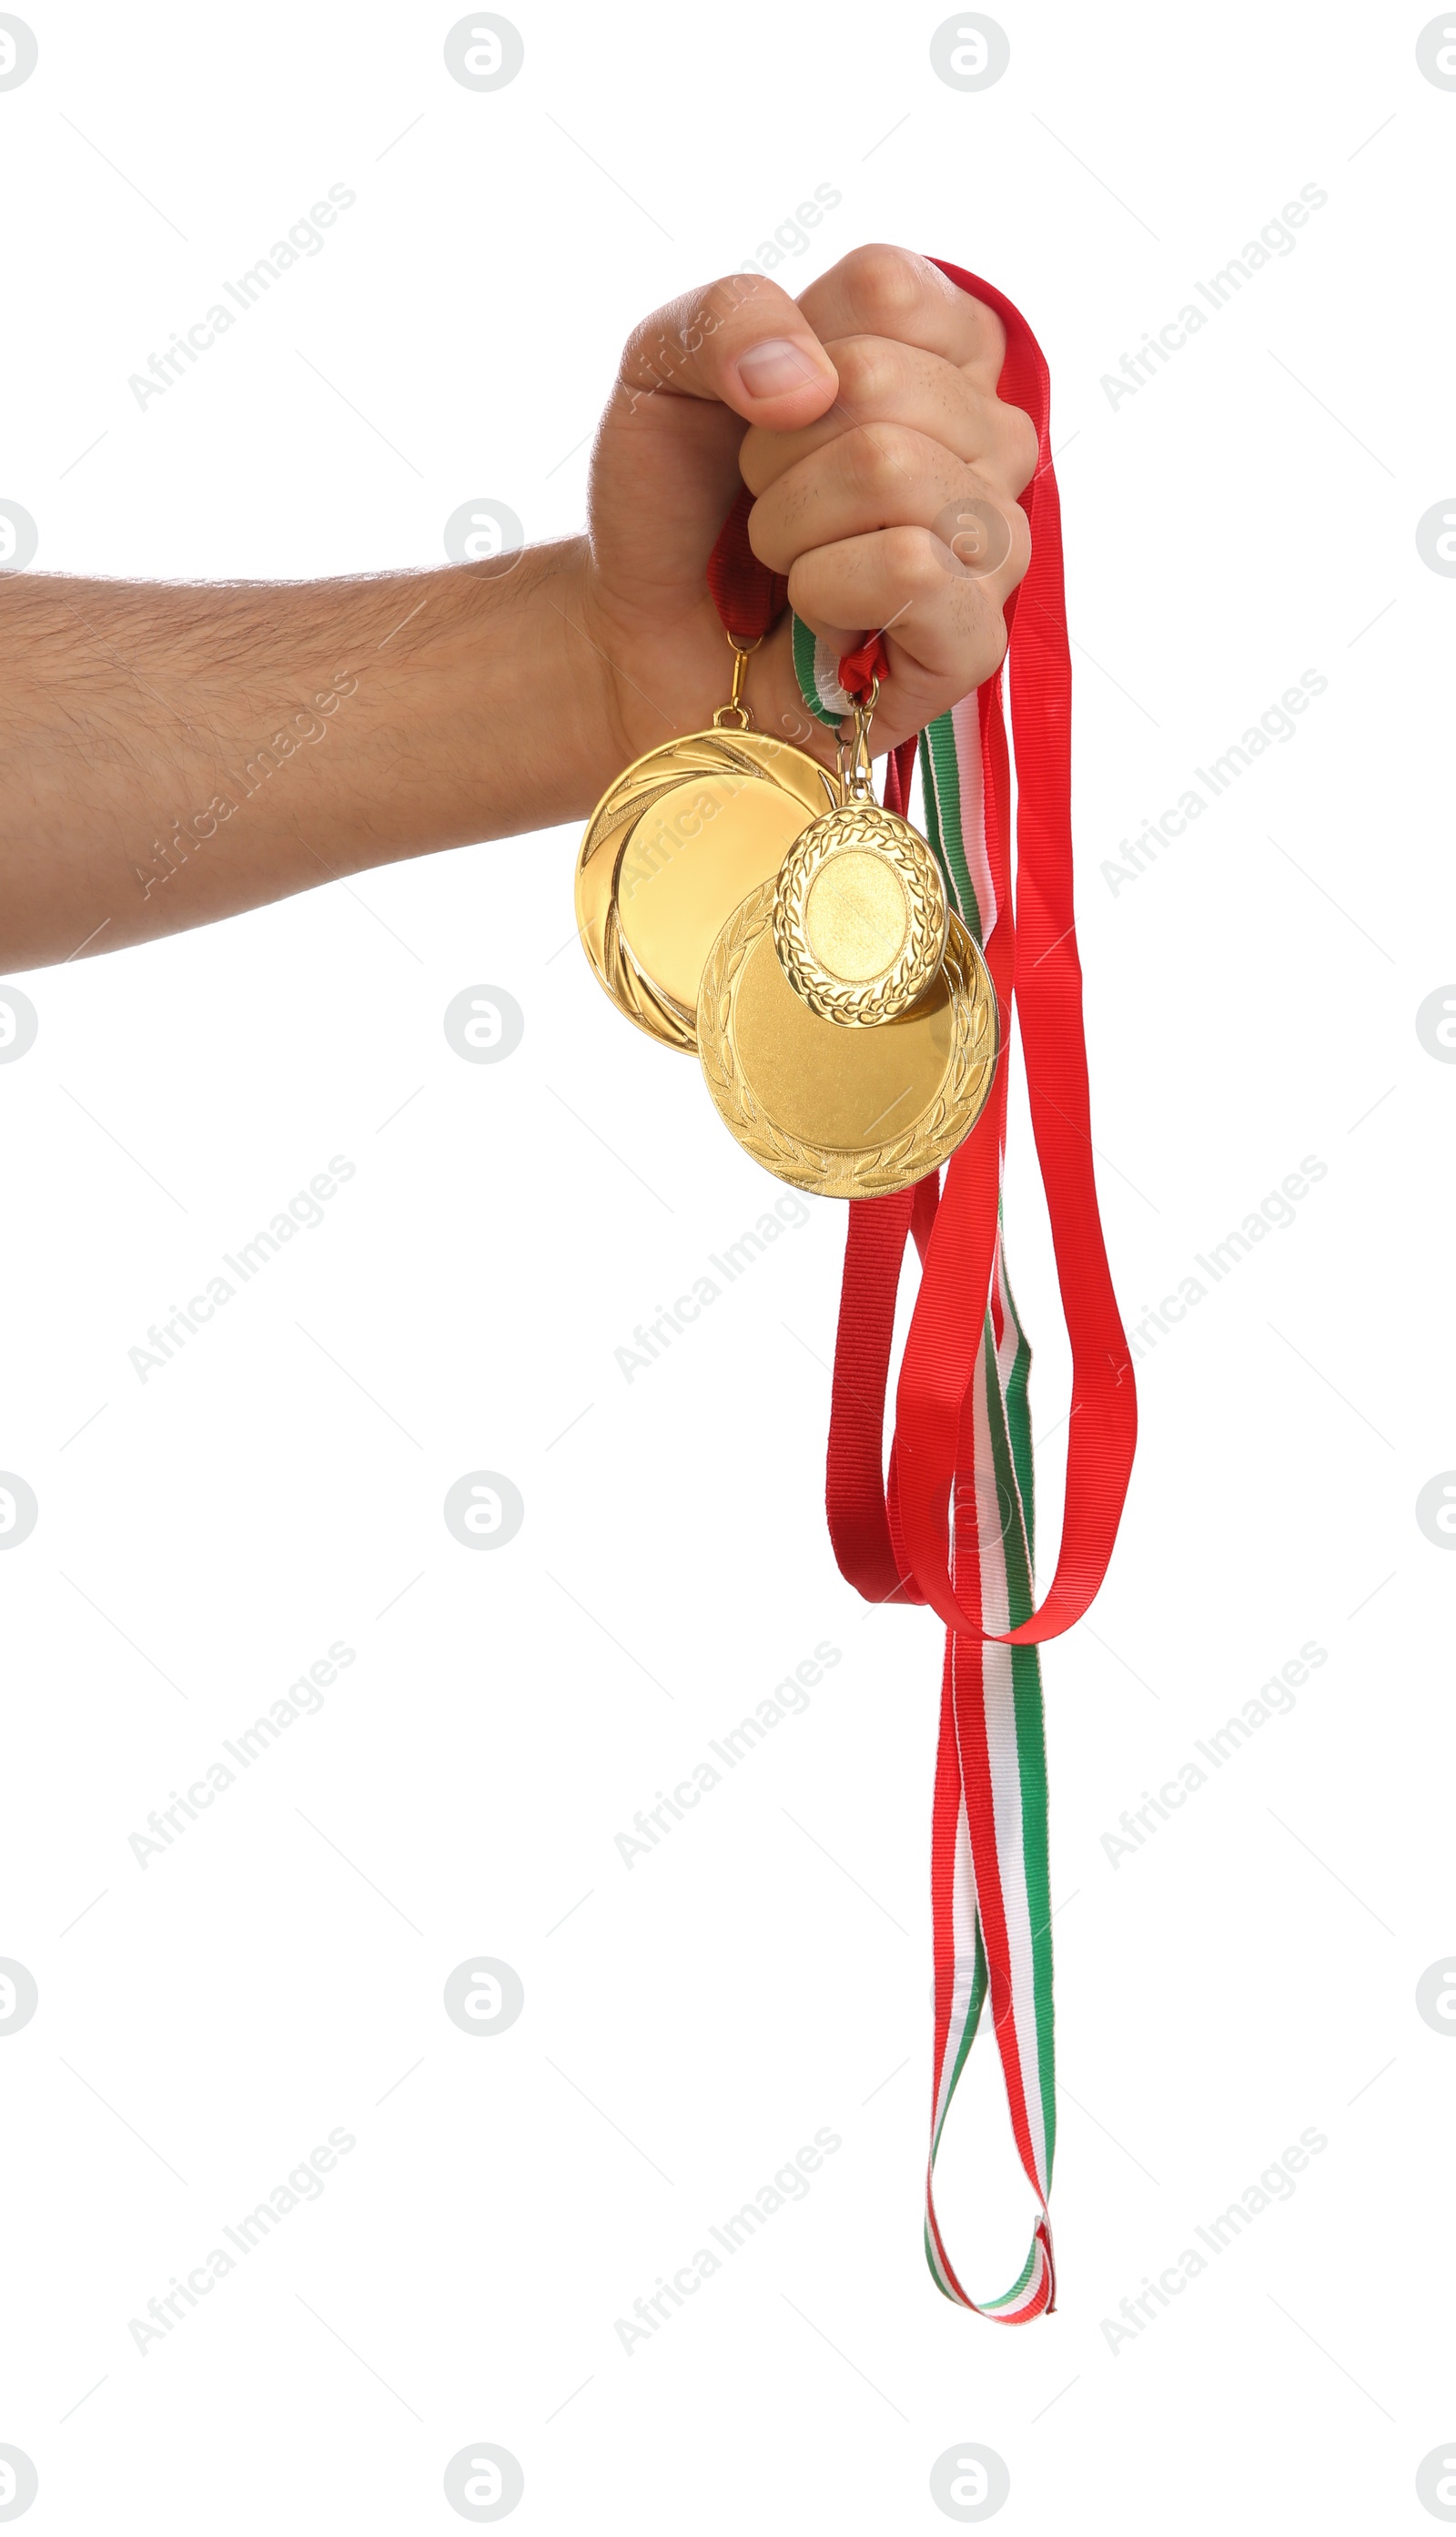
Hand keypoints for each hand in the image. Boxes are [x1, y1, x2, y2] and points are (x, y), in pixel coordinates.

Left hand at [574, 243, 1036, 775]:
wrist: (643, 639)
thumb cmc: (680, 505)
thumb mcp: (668, 370)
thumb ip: (728, 317)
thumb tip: (808, 382)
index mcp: (945, 353)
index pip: (887, 288)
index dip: (793, 349)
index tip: (770, 414)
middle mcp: (991, 439)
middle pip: (879, 380)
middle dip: (774, 452)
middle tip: (764, 505)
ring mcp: (995, 541)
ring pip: (893, 472)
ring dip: (787, 526)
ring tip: (787, 564)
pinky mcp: (974, 638)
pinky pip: (911, 572)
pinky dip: (824, 593)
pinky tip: (818, 621)